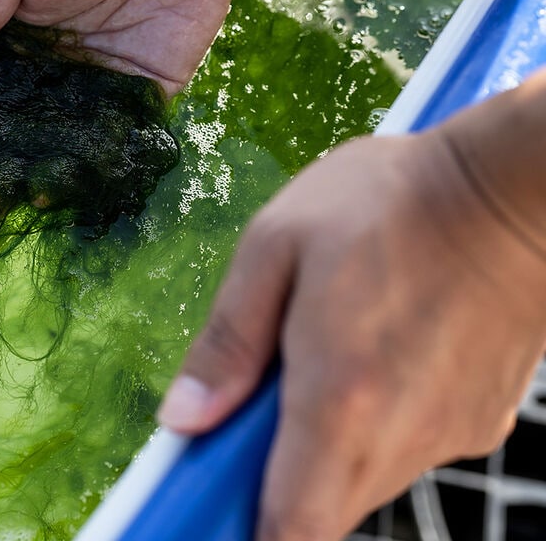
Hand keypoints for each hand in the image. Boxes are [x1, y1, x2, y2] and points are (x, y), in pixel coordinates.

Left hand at [158, 129, 545, 539]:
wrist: (514, 190)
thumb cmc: (389, 201)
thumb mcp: (276, 246)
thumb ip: (227, 341)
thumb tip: (184, 417)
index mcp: (338, 397)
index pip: (291, 527)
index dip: (247, 529)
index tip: (213, 499)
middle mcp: (402, 434)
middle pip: (324, 510)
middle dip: (279, 476)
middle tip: (259, 404)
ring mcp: (451, 433)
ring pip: (367, 480)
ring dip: (328, 447)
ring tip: (322, 359)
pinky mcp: (484, 421)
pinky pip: (411, 449)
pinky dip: (378, 426)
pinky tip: (377, 355)